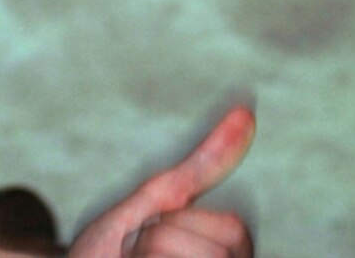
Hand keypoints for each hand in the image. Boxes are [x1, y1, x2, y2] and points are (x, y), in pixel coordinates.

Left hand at [69, 106, 255, 256]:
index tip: (151, 235)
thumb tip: (245, 111)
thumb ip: (202, 165)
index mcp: (229, 257)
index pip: (235, 229)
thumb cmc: (108, 254)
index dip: (181, 225)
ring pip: (172, 256)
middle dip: (157, 244)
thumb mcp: (154, 204)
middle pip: (212, 250)